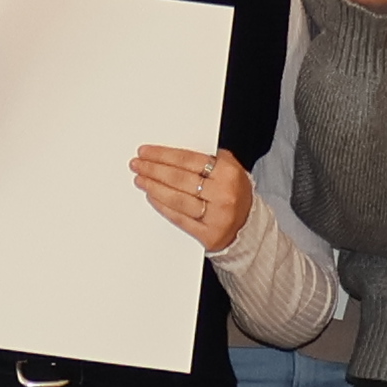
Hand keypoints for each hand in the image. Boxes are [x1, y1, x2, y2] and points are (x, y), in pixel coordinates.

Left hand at [132, 143, 252, 249]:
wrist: (249, 226)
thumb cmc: (235, 193)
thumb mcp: (231, 169)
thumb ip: (210, 158)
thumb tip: (175, 152)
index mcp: (228, 173)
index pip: (188, 159)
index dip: (163, 155)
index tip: (146, 152)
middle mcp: (224, 194)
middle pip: (180, 179)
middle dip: (154, 170)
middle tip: (137, 164)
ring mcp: (217, 217)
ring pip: (177, 199)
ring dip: (154, 188)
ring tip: (140, 180)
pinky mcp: (209, 235)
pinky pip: (180, 219)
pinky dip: (163, 206)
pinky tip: (152, 197)